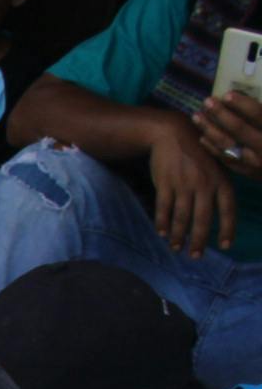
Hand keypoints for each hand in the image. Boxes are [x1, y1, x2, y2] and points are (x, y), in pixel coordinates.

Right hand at [151, 114, 235, 256]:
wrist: (174, 133)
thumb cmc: (198, 151)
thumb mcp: (217, 165)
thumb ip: (219, 187)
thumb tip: (220, 212)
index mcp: (221, 180)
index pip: (228, 209)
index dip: (227, 229)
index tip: (225, 246)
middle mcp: (204, 184)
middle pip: (203, 219)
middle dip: (199, 240)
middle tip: (195, 256)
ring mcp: (184, 184)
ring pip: (181, 216)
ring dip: (178, 235)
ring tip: (175, 248)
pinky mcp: (165, 183)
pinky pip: (164, 208)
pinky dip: (162, 222)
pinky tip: (161, 232)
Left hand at [195, 90, 261, 187]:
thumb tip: (250, 95)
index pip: (258, 116)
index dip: (243, 104)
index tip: (228, 94)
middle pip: (239, 129)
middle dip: (221, 114)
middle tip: (207, 101)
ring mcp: (255, 163)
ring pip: (227, 145)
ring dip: (210, 129)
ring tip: (197, 116)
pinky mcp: (247, 173)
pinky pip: (225, 159)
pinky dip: (212, 147)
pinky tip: (203, 136)